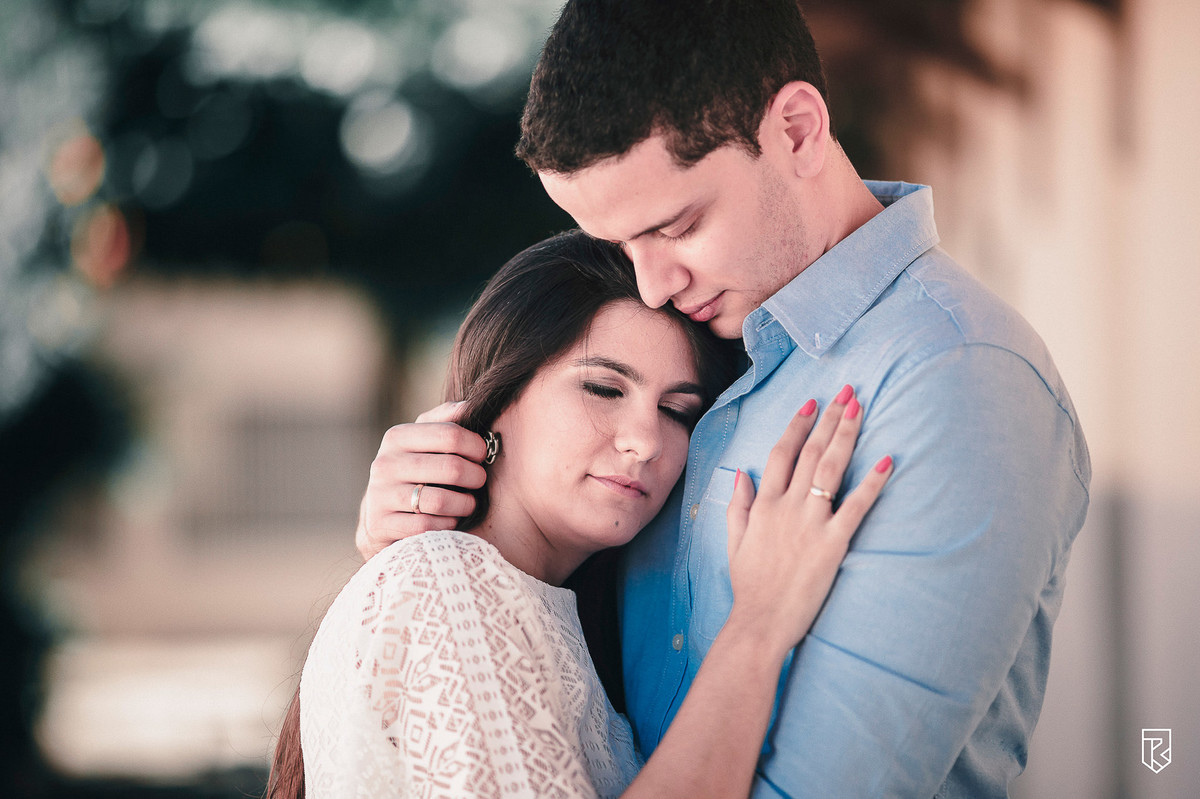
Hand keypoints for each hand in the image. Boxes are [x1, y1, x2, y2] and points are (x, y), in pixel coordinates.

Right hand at [355, 402, 488, 559]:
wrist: (380, 515)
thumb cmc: (414, 471)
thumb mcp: (423, 440)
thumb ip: (446, 419)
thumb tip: (471, 405)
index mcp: (397, 437)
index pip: (450, 434)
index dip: (476, 446)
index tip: (483, 455)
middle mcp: (385, 464)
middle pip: (452, 468)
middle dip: (476, 476)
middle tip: (480, 481)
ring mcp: (380, 496)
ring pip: (441, 500)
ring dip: (465, 504)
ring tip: (470, 502)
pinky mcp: (381, 525)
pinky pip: (429, 526)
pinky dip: (447, 525)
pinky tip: (451, 520)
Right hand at [724, 386, 892, 655]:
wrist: (761, 621)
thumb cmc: (749, 585)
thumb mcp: (734, 541)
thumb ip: (738, 505)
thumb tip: (741, 475)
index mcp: (763, 504)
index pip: (781, 453)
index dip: (798, 425)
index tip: (812, 404)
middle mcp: (787, 506)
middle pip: (810, 451)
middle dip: (830, 418)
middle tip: (847, 393)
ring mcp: (810, 523)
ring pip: (831, 468)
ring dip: (847, 435)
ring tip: (860, 409)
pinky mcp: (833, 543)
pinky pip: (856, 506)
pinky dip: (872, 482)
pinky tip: (886, 461)